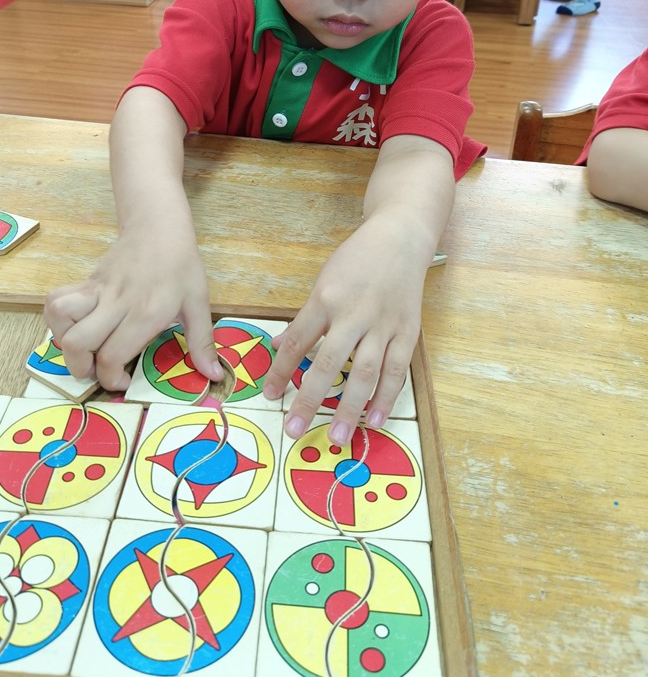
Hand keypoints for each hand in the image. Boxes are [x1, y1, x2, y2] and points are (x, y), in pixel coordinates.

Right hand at [44, 225, 219, 390]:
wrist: (160, 226)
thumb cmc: (182, 266)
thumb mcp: (199, 304)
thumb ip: (202, 342)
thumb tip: (214, 375)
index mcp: (146, 313)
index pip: (112, 355)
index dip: (110, 378)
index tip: (122, 381)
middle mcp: (117, 303)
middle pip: (78, 343)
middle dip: (81, 368)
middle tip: (97, 370)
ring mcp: (98, 290)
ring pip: (60, 317)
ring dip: (65, 341)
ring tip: (83, 349)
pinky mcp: (87, 281)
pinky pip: (57, 299)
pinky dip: (57, 319)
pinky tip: (75, 326)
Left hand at [263, 218, 422, 443]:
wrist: (400, 238)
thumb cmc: (356, 260)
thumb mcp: (322, 282)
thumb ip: (304, 319)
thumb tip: (279, 348)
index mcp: (326, 298)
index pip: (298, 342)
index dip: (281, 371)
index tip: (269, 396)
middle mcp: (354, 313)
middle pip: (329, 363)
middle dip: (310, 399)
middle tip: (295, 430)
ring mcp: (383, 324)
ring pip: (365, 372)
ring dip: (350, 408)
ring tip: (338, 437)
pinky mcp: (408, 332)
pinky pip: (397, 370)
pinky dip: (386, 398)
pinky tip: (375, 420)